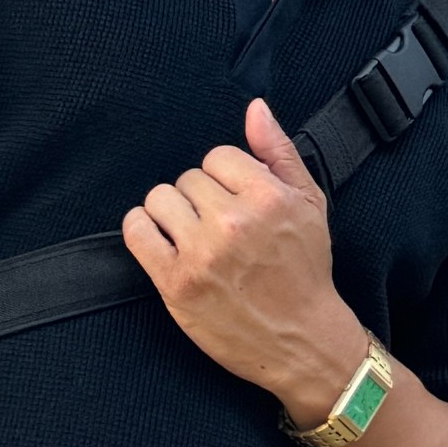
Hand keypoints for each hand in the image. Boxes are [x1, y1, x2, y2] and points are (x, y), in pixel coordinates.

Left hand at [123, 102, 361, 422]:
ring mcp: (201, 254)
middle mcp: (233, 222)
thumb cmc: (306, 269)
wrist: (301, 338)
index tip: (233, 200)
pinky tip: (159, 238)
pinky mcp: (176, 284)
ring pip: (159, 199)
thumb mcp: (309, 203)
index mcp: (268, 197)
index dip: (224, 177)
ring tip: (189, 233)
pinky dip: (142, 229)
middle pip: (187, 178)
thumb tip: (255, 108)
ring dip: (170, 212)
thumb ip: (279, 152)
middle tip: (216, 225)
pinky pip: (137, 232)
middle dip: (199, 198)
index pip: (217, 156)